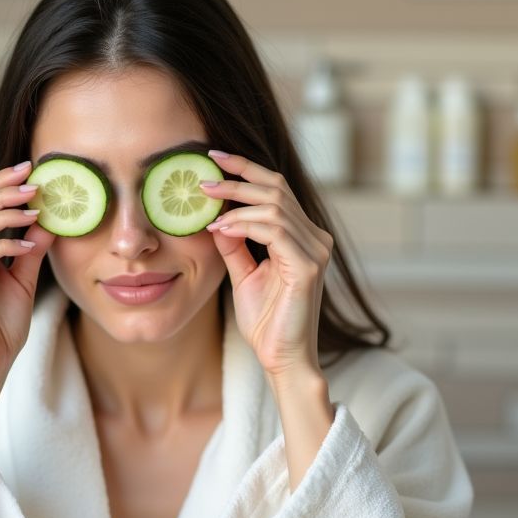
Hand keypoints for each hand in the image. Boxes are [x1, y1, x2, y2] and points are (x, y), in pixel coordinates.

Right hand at [0, 161, 55, 387]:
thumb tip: (50, 219)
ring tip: (35, 211)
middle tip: (34, 183)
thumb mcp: (23, 279)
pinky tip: (28, 246)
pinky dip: (4, 245)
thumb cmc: (2, 326)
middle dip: (3, 190)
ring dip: (5, 213)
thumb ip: (31, 249)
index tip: (30, 169)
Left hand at [200, 151, 332, 380]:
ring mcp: (315, 251)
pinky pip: (275, 232)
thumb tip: (217, 218)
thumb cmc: (267, 321)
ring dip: (235, 205)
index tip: (213, 158)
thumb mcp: (243, 274)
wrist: (281, 358)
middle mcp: (315, 238)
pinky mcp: (308, 267)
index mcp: (303, 236)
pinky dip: (245, 226)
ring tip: (206, 210)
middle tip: (202, 180)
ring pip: (274, 207)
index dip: (246, 168)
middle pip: (276, 189)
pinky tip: (221, 230)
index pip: (276, 189)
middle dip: (236, 179)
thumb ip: (234, 245)